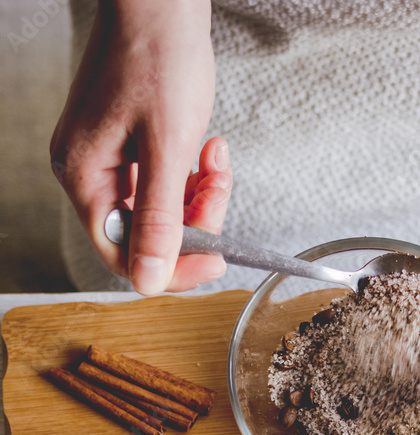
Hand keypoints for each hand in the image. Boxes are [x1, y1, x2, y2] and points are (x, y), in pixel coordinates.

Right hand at [50, 0, 229, 294]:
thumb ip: (159, 220)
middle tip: (219, 192)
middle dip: (192, 223)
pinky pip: (164, 185)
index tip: (216, 259)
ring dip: (198, 198)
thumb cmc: (158, 53)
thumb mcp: (166, 146)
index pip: (124, 255)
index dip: (173, 266)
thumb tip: (150, 280)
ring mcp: (109, 158)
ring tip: (215, 160)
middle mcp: (90, 172)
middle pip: (146, 235)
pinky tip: (208, 152)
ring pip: (161, 211)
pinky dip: (192, 178)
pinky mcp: (130, 145)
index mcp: (84, 177)